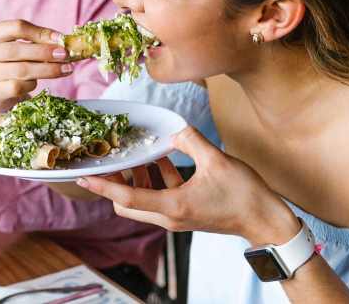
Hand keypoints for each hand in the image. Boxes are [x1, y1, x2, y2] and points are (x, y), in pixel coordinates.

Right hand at [0, 19, 72, 112]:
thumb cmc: (9, 65)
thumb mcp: (18, 48)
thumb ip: (35, 41)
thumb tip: (62, 41)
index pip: (16, 27)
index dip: (41, 32)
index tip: (60, 39)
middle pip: (17, 48)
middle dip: (45, 52)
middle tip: (65, 55)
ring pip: (21, 69)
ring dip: (47, 69)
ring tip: (65, 69)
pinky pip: (18, 86)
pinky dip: (32, 84)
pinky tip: (37, 83)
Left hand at [78, 126, 299, 244]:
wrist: (265, 220)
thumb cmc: (244, 195)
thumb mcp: (216, 161)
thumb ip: (191, 140)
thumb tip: (174, 129)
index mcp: (172, 206)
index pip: (126, 198)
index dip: (103, 184)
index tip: (84, 175)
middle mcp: (169, 216)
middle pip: (127, 203)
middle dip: (116, 181)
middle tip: (112, 157)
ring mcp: (176, 216)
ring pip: (142, 200)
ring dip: (137, 178)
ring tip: (139, 152)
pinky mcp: (185, 211)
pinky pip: (160, 196)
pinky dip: (156, 178)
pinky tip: (162, 157)